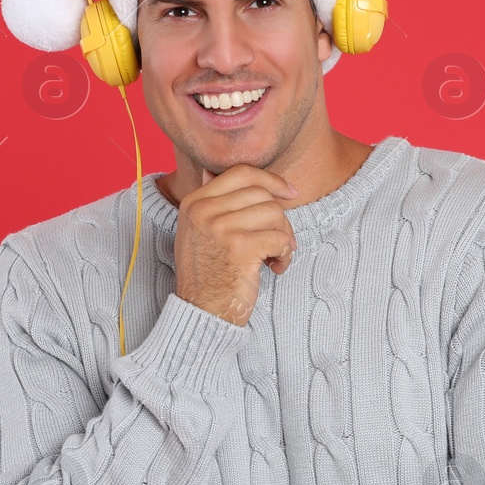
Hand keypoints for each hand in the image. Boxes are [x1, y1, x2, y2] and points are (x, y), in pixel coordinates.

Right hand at [175, 163, 299, 326]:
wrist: (201, 313)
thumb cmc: (207, 275)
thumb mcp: (197, 232)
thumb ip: (209, 203)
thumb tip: (214, 170)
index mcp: (194, 202)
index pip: (241, 173)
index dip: (271, 180)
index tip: (289, 192)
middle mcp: (204, 211)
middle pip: (262, 194)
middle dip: (280, 218)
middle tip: (279, 242)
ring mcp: (220, 228)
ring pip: (275, 214)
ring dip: (283, 237)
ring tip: (273, 257)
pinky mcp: (240, 248)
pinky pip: (280, 238)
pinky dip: (285, 255)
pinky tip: (275, 268)